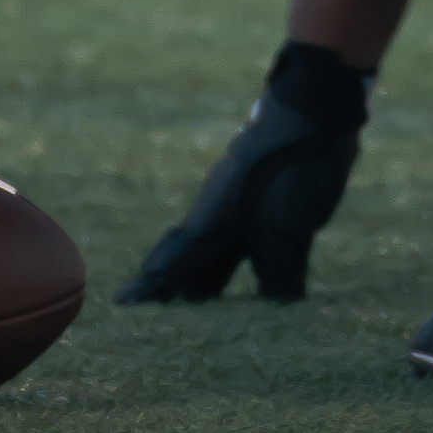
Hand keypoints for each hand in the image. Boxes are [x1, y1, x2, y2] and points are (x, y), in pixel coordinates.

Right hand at [118, 51, 368, 303]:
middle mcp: (223, 218)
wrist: (313, 112)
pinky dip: (248, 270)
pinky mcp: (274, 206)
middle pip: (192, 262)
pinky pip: (252, 247)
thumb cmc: (288, 168)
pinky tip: (262, 283)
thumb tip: (280, 308)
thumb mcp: (286, 228)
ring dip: (212, 282)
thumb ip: (279, 273)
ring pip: (220, 255)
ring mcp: (247, 210)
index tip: (120, 303)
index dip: (148, 285)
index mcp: (211, 223)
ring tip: (202, 310)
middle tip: (159, 321)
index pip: (172, 262)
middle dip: (176, 290)